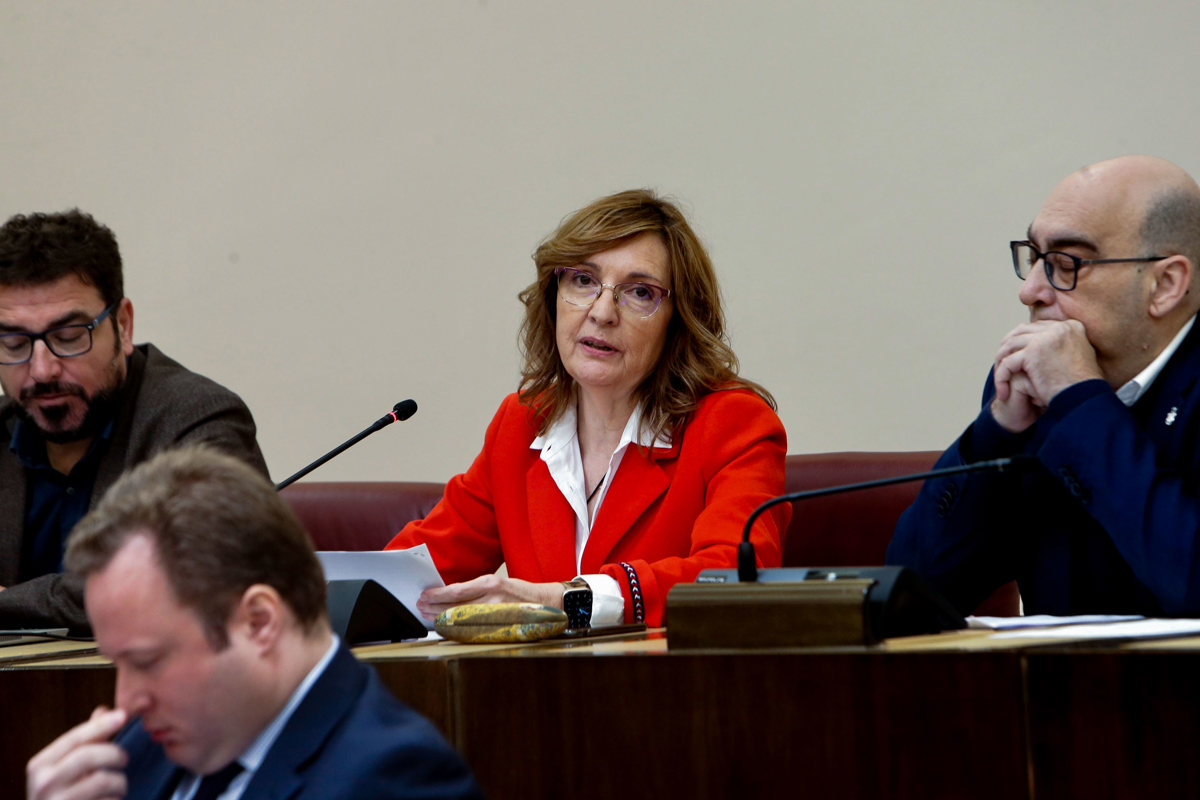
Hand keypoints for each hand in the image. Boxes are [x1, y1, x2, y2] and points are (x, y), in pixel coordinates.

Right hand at [27, 706, 127, 799]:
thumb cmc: (64, 794)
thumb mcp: (67, 766)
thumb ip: (86, 740)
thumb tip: (104, 710)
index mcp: (40, 765)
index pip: (74, 738)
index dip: (101, 725)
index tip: (123, 715)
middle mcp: (43, 784)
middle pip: (88, 756)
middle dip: (115, 754)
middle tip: (124, 760)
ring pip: (102, 780)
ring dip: (119, 782)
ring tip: (118, 786)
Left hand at [417, 575, 564, 620]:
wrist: (547, 602)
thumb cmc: (520, 592)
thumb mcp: (499, 583)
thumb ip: (477, 590)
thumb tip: (450, 596)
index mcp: (491, 583)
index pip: (457, 590)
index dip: (437, 595)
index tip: (425, 595)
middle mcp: (493, 598)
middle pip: (456, 606)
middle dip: (435, 607)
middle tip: (420, 607)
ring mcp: (498, 615)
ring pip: (463, 620)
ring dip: (443, 619)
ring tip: (429, 617)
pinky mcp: (501, 628)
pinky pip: (475, 631)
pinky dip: (458, 630)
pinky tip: (448, 628)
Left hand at [990, 319, 1102, 432]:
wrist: (1085, 400)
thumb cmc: (1081, 388)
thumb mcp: (1075, 358)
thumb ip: (1060, 347)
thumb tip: (1038, 345)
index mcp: (1071, 327)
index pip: (1038, 327)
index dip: (1022, 340)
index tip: (1015, 355)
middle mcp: (1059, 328)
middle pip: (1022, 331)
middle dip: (1008, 347)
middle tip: (1001, 365)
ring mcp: (1045, 338)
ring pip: (1010, 345)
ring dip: (1001, 362)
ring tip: (1000, 379)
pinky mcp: (1032, 352)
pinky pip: (1007, 363)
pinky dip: (1001, 378)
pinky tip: (1003, 393)